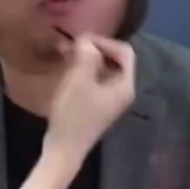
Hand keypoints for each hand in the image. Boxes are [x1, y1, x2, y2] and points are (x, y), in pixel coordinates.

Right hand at [43, 33, 135, 165]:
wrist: (64, 148)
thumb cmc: (74, 114)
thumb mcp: (79, 80)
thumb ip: (86, 55)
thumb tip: (87, 40)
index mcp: (125, 85)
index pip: (125, 52)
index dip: (104, 41)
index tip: (81, 40)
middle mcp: (122, 91)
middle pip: (115, 59)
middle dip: (94, 49)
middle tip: (71, 46)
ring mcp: (110, 99)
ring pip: (103, 69)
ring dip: (86, 58)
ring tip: (65, 54)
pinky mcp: (97, 105)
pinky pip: (94, 79)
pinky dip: (82, 70)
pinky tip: (66, 69)